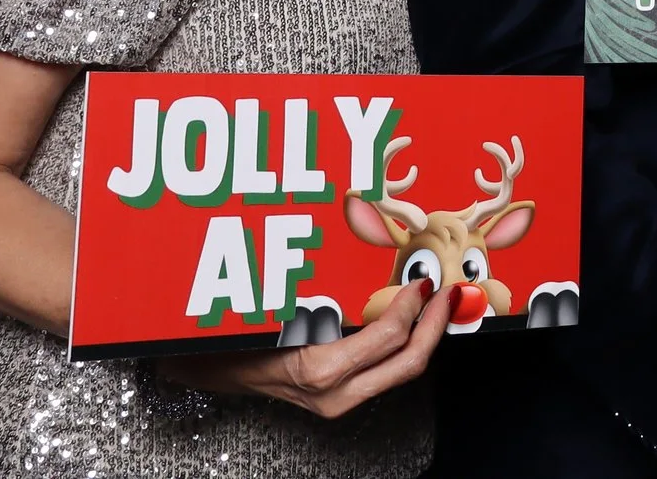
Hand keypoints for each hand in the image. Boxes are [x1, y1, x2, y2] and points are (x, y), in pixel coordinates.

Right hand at [159, 279, 452, 417]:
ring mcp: (337, 401)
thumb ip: (319, 295)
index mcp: (318, 370)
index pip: (389, 338)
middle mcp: (333, 394)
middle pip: (408, 361)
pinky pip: (384, 369)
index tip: (425, 277)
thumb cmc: (232, 332)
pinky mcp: (338, 397)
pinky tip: (413, 315)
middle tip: (452, 291)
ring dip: (425, 332)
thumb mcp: (271, 308)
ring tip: (441, 300)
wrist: (204, 368)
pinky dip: (405, 341)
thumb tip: (372, 255)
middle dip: (437, 325)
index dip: (414, 305)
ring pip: (400, 368)